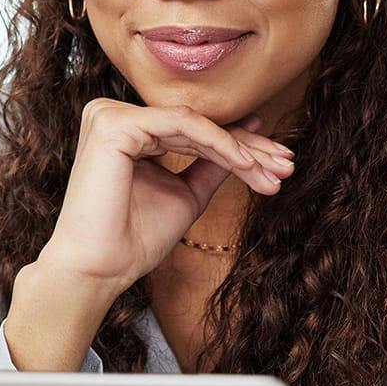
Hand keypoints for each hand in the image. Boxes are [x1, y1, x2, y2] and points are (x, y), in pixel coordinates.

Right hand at [36, 99, 294, 295]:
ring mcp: (109, 116)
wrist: (99, 270)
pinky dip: (219, 144)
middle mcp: (113, 116)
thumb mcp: (186, 194)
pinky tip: (247, 165)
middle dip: (248, 148)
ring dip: (241, 149)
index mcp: (126, 131)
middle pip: (196, 125)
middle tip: (287, 166)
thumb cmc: (133, 239)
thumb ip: (212, 164)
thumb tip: (250, 135)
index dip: (239, 147)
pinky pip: (182, 126)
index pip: (192, 131)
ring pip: (194, 124)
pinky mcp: (114, 124)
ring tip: (274, 172)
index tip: (277, 165)